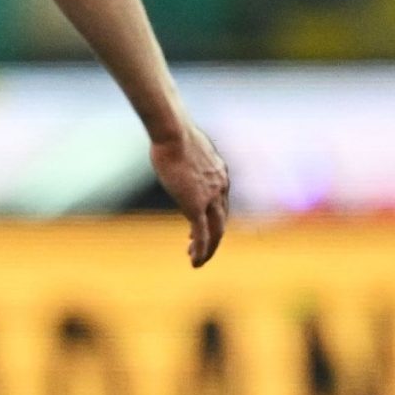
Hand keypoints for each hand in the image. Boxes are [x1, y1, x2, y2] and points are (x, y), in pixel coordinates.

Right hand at [153, 125, 229, 267]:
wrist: (173, 133)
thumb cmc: (173, 132)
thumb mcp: (185, 144)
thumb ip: (186, 154)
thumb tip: (176, 150)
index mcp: (219, 173)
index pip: (220, 202)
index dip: (212, 217)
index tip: (197, 226)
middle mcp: (220, 187)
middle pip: (221, 219)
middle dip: (213, 237)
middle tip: (199, 248)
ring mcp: (210, 198)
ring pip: (216, 232)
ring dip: (208, 249)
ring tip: (197, 261)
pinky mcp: (196, 206)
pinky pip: (202, 235)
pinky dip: (201, 251)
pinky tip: (195, 261)